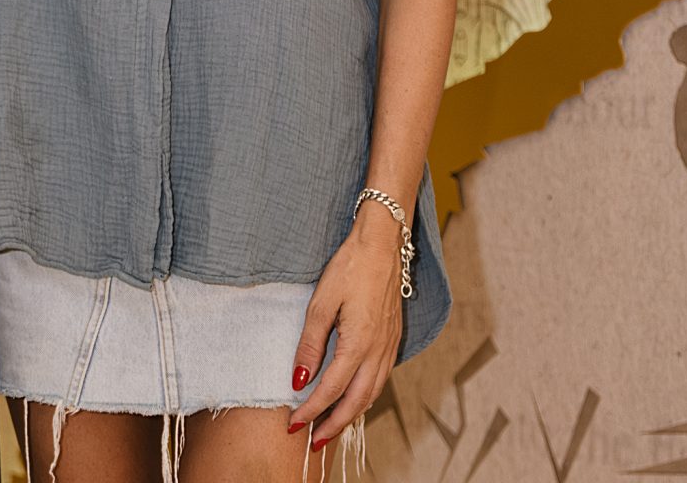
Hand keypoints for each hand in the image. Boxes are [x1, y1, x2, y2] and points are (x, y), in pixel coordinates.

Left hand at [289, 207, 404, 447]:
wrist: (383, 244)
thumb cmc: (350, 267)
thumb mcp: (321, 302)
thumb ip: (310, 343)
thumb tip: (297, 378)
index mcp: (359, 344)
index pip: (331, 389)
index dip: (311, 410)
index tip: (293, 423)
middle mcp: (379, 351)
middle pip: (356, 402)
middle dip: (334, 425)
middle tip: (313, 442)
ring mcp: (389, 347)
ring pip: (372, 394)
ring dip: (351, 415)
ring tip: (331, 428)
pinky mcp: (393, 340)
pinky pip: (380, 380)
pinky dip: (365, 397)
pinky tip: (354, 399)